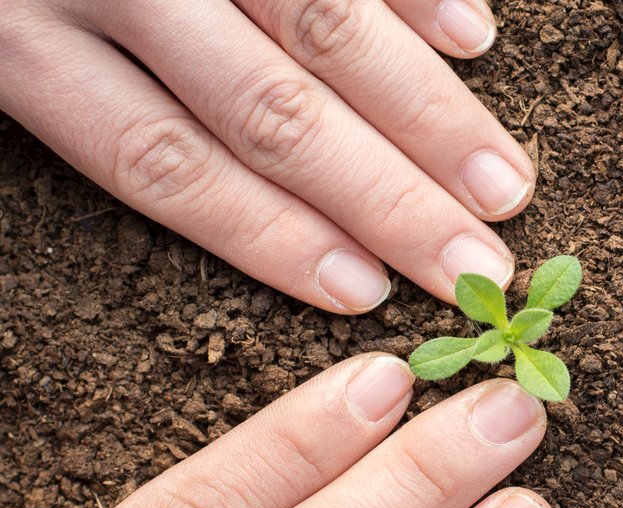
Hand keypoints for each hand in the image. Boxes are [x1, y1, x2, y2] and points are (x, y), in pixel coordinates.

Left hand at [1, 0, 534, 312]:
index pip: (167, 163)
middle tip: (475, 267)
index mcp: (18, 42)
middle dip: (385, 198)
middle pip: (269, 113)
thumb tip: (241, 191)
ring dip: (425, 111)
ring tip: (503, 183)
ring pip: (319, 27)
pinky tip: (473, 37)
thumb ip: (85, 99)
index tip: (364, 293)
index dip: (270, 236)